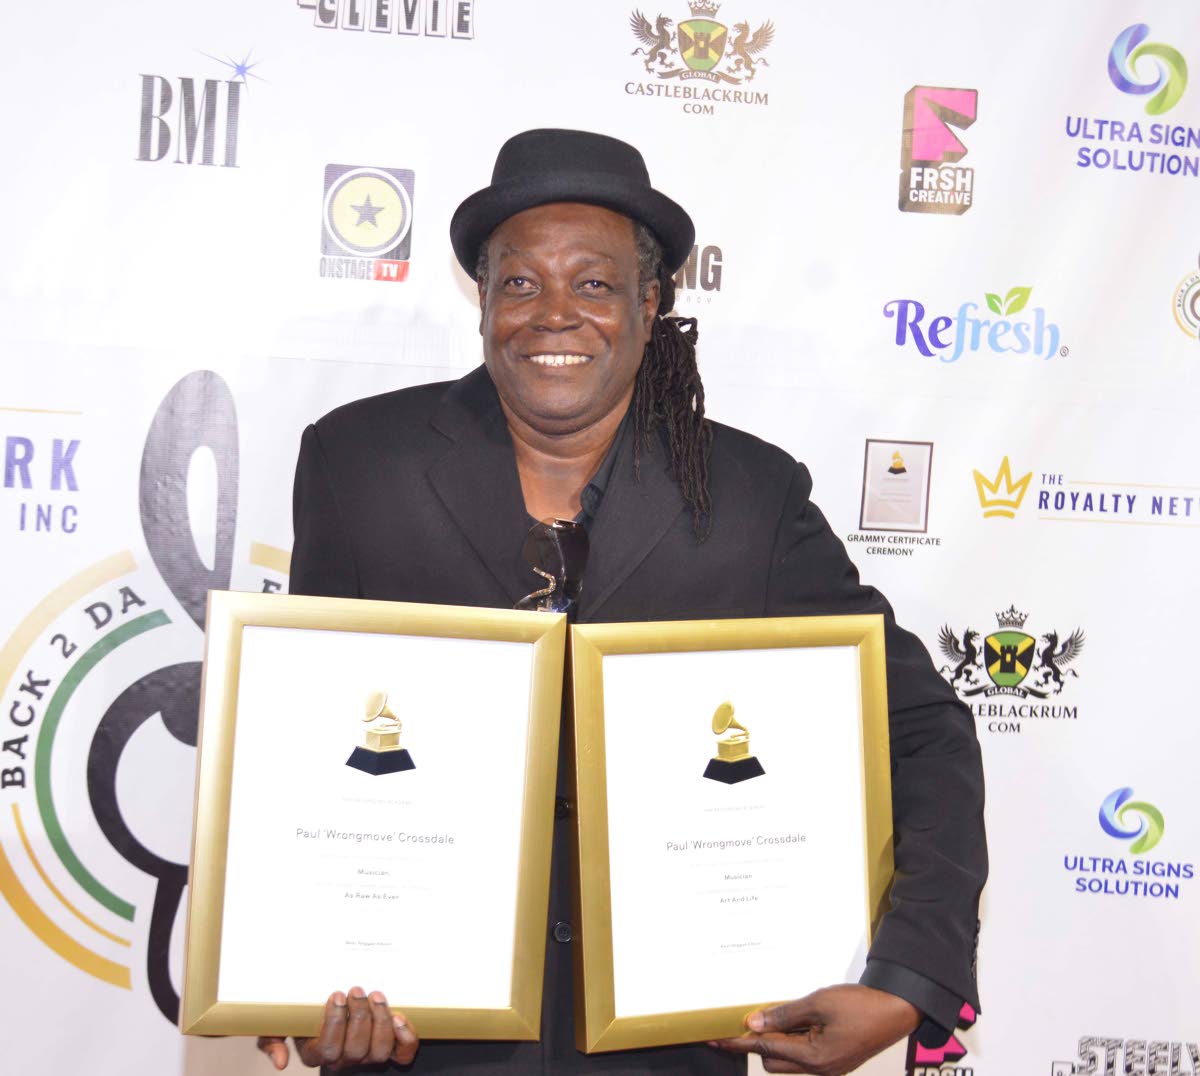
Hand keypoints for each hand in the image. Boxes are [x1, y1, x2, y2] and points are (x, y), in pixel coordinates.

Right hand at [257, 987, 419, 1069]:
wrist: (331, 999)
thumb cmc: (303, 1012)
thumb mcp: (280, 1024)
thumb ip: (271, 1040)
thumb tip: (280, 1062)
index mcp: (317, 1053)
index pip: (328, 1049)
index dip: (335, 1023)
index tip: (336, 995)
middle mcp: (344, 1059)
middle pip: (356, 1050)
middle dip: (359, 1017)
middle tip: (357, 989)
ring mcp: (368, 1055)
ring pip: (379, 1051)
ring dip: (381, 1021)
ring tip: (376, 996)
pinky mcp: (391, 1047)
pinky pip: (403, 1054)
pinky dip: (405, 1038)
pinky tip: (399, 1017)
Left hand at [711, 984, 919, 1074]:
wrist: (897, 1009)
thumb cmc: (860, 1005)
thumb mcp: (817, 1003)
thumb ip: (784, 1015)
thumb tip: (754, 1023)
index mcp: (813, 1058)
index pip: (764, 1048)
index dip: (739, 1042)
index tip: (716, 1038)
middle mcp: (819, 1070)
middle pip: (772, 1060)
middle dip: (759, 1041)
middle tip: (753, 1016)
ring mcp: (829, 1068)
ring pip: (788, 1060)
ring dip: (778, 1040)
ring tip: (778, 1015)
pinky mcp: (836, 1061)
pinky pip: (804, 1055)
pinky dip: (794, 1040)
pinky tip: (796, 1021)